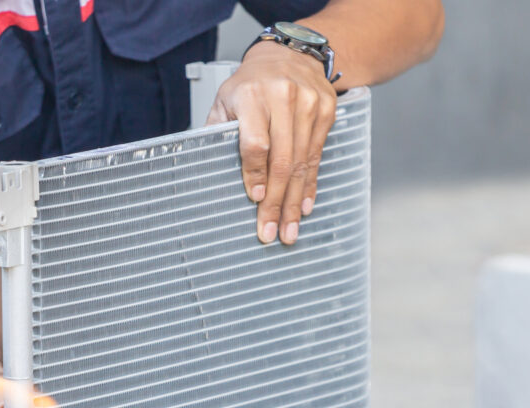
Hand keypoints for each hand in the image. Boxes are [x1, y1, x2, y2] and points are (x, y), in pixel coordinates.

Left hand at [208, 40, 338, 245]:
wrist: (291, 53)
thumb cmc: (252, 83)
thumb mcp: (225, 99)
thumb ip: (217, 132)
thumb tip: (202, 168)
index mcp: (253, 95)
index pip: (256, 143)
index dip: (255, 173)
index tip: (254, 199)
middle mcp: (284, 98)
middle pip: (282, 160)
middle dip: (275, 202)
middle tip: (271, 232)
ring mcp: (309, 104)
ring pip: (301, 163)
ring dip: (293, 202)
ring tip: (288, 230)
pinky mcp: (327, 111)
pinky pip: (317, 156)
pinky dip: (309, 185)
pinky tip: (303, 207)